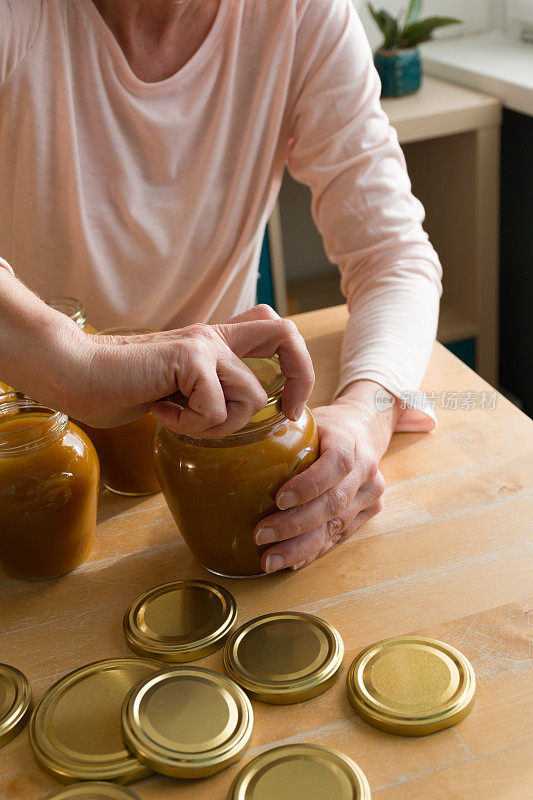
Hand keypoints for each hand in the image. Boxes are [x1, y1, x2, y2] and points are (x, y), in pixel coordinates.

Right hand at [71, 304, 313, 437]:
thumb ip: (208, 391)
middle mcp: (215, 337)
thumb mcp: (178, 390)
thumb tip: (237, 415)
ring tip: (178, 419)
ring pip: (251, 397)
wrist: (77, 374)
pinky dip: (189, 426)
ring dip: (218, 426)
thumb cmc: (122, 387)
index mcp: (216, 343)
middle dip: (298, 382)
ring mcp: (204, 345)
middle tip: (281, 415)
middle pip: (288, 338)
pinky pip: (215, 411)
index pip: (277, 332)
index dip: (297, 366)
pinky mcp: (189, 358)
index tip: (288, 407)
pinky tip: (160, 412)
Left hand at [253, 381, 398, 571]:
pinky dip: (314, 550)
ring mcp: (370, 493)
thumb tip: (233, 442)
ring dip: (301, 546)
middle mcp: (365, 469)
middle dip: (295, 524)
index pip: (336, 462)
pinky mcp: (369, 511)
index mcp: (349, 439)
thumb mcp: (309, 418)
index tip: (278, 499)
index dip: (309, 484)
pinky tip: (292, 560)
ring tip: (270, 559)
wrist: (365, 429)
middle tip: (262, 535)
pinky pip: (340, 536)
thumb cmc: (327, 426)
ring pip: (337, 525)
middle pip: (334, 502)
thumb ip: (283, 430)